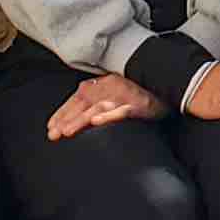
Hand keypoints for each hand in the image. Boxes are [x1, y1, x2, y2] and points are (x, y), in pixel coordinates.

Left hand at [43, 70, 159, 138]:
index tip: (50, 127)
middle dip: (66, 119)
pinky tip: (97, 122)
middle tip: (53, 135)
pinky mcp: (139, 105)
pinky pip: (122, 111)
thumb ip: (98, 102)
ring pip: (98, 107)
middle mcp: (111, 87)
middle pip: (84, 103)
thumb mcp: (116, 94)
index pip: (77, 98)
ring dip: (81, 119)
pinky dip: (109, 116)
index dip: (62, 112)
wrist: (169, 87)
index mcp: (103, 84)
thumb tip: (81, 117)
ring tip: (67, 131)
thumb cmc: (141, 95)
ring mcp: (125, 95)